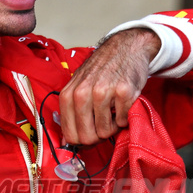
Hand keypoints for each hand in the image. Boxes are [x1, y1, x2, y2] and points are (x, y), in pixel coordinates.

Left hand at [59, 27, 160, 144]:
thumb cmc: (101, 71)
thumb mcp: (78, 86)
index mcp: (68, 95)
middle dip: (98, 135)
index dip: (82, 140)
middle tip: (104, 122)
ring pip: (106, 131)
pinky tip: (123, 102)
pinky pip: (123, 121)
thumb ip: (71, 112)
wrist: (125, 48)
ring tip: (114, 109)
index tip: (90, 134)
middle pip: (88, 137)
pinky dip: (125, 116)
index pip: (70, 135)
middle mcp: (83, 93)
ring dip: (113, 125)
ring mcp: (103, 92)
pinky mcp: (124, 92)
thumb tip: (67, 143)